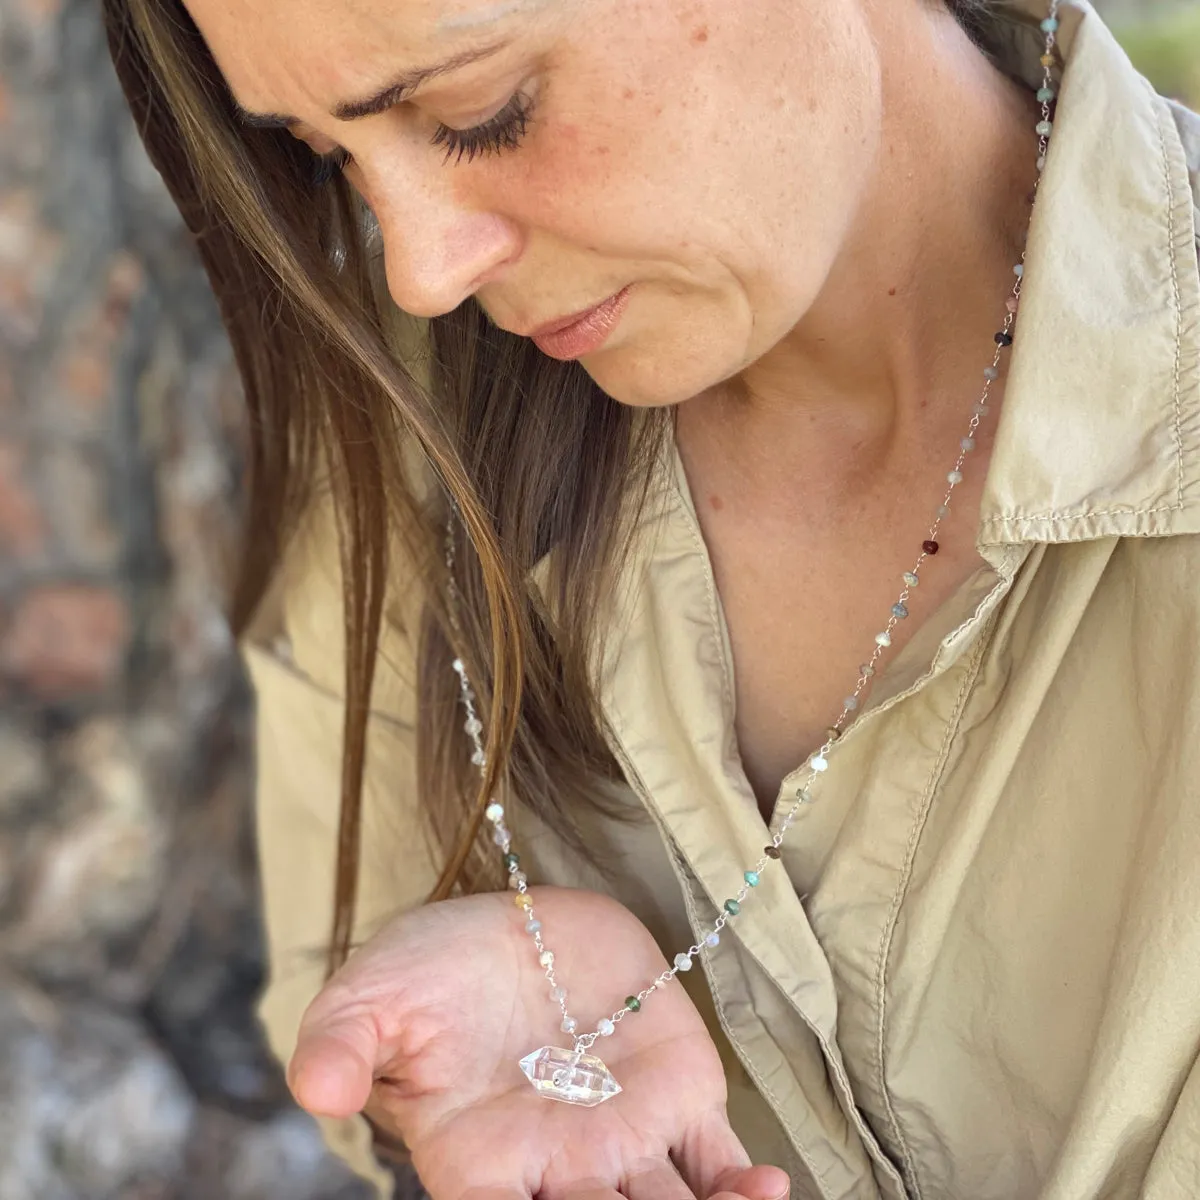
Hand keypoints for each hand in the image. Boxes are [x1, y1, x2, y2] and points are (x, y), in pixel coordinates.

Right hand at [288, 887, 788, 1199]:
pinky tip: (767, 1189)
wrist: (505, 927)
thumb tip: (316, 1087)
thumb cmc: (427, 971)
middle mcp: (558, 1172)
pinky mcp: (674, 1096)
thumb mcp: (369, 996)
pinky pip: (715, 1161)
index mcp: (481, 1169)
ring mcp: (623, 1139)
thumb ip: (341, 1043)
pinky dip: (745, 1189)